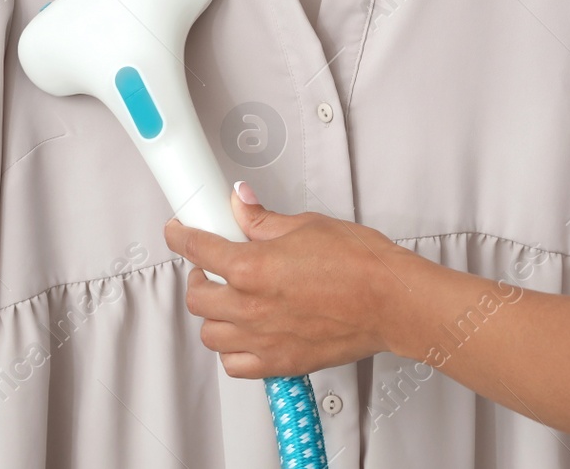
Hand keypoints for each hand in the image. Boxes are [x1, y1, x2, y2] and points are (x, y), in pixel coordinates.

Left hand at [164, 182, 404, 378]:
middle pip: (197, 296)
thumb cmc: (360, 263)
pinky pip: (234, 365)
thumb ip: (263, 220)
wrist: (391, 301)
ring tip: (229, 300)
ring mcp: (263, 339)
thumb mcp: (307, 225)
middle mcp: (251, 307)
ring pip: (210, 334)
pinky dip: (231, 350)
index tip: (178, 232)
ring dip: (213, 314)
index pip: (198, 249)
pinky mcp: (280, 363)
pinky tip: (244, 333)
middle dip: (198, 276)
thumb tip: (241, 204)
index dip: (181, 235)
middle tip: (212, 265)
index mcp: (253, 267)